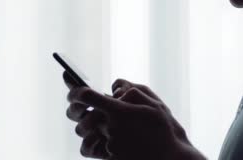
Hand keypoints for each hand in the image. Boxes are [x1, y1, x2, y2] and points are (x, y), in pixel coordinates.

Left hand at [66, 76, 204, 159]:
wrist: (169, 158)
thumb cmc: (162, 129)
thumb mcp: (154, 103)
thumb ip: (132, 90)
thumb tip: (114, 90)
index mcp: (118, 109)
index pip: (85, 95)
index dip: (75, 90)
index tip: (73, 91)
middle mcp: (109, 126)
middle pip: (81, 116)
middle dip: (78, 111)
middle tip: (82, 109)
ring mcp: (108, 144)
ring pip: (84, 133)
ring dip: (88, 128)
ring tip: (98, 126)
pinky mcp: (108, 157)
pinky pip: (89, 149)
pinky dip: (91, 144)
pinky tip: (101, 140)